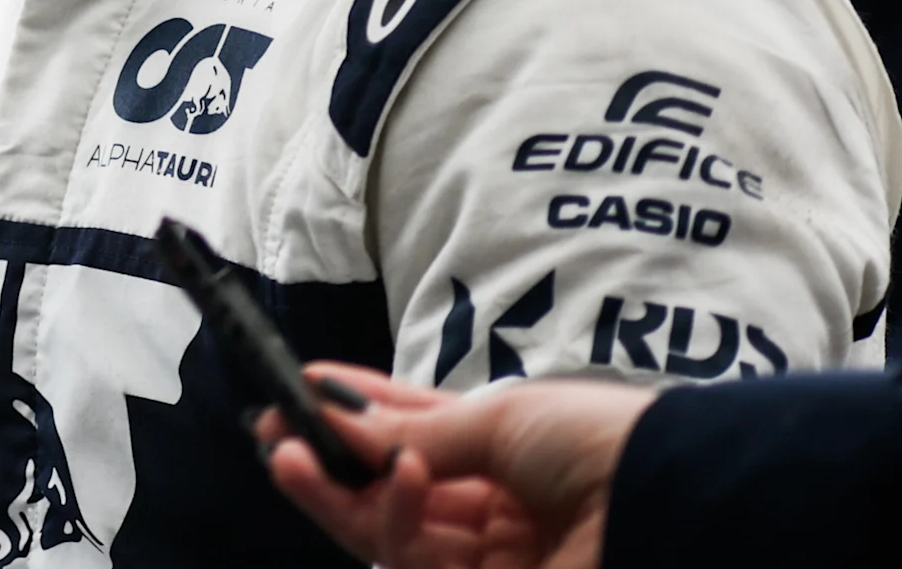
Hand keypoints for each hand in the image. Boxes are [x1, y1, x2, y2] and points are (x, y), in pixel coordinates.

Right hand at [258, 364, 651, 568]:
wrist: (669, 502)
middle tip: (274, 437)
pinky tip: (390, 478)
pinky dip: (389, 518)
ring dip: (336, 495)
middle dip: (325, 466)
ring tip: (299, 458)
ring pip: (385, 534)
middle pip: (384, 493)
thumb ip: (409, 430)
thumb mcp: (494, 419)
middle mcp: (484, 507)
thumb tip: (331, 414)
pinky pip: (411, 561)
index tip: (295, 392)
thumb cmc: (597, 442)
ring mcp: (484, 557)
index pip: (407, 436)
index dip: (351, 416)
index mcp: (496, 454)